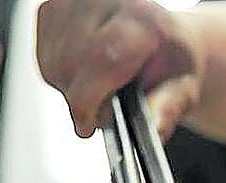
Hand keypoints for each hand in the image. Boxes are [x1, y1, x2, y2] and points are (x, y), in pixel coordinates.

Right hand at [37, 0, 204, 138]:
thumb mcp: (183, 89)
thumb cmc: (172, 62)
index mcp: (142, 18)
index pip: (102, 59)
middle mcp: (105, 1)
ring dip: (70, 89)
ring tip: (100, 90)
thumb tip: (156, 128)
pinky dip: (60, 74)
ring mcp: (74, 1)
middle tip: (104, 111)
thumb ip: (168, 109)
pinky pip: (42, 56)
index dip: (89, 100)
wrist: (164, 39)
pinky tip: (84, 73)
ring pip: (52, 63)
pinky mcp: (52, 6)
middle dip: (82, 99)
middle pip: (70, 64)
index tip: (89, 124)